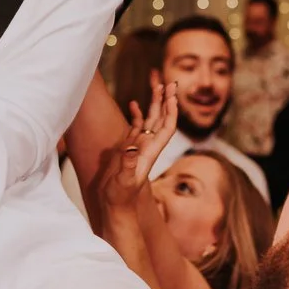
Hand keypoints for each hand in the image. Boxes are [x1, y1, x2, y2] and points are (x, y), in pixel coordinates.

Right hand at [94, 81, 178, 210]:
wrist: (117, 206)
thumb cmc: (121, 197)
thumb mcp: (125, 181)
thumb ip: (128, 164)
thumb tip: (132, 147)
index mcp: (150, 152)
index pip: (166, 128)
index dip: (170, 111)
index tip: (172, 94)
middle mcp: (147, 147)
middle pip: (161, 119)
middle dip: (166, 100)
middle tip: (169, 82)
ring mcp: (138, 146)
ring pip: (150, 120)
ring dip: (154, 103)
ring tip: (157, 85)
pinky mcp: (127, 148)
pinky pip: (136, 126)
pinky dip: (136, 114)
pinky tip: (133, 103)